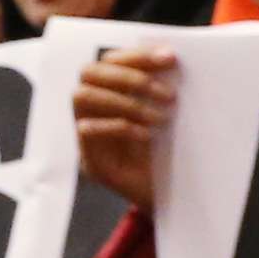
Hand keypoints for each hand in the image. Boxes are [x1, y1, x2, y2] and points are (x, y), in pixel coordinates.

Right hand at [72, 44, 174, 203]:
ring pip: (82, 97)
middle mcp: (91, 111)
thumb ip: (162, 90)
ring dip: (125, 102)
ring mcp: (86, 136)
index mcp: (109, 95)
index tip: (169, 57)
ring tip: (161, 116)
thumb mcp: (168, 117)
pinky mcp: (89, 160)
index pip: (108, 61)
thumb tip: (172, 58)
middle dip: (129, 77)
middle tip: (167, 94)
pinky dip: (119, 126)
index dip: (136, 55)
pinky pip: (87, 131)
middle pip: (88, 73)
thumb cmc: (172, 155)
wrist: (176, 202)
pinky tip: (147, 135)